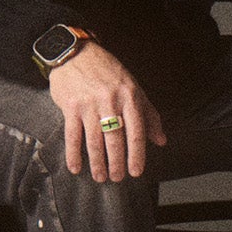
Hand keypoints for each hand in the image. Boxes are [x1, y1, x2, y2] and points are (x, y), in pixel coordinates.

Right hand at [47, 42, 168, 181]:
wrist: (77, 53)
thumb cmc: (108, 71)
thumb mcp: (133, 87)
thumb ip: (148, 114)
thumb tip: (161, 140)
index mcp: (130, 96)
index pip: (136, 131)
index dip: (137, 154)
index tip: (136, 172)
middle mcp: (111, 101)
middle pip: (115, 139)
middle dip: (117, 162)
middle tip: (117, 178)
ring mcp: (90, 104)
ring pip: (95, 140)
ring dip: (98, 162)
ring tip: (100, 177)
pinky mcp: (71, 106)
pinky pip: (73, 135)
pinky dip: (73, 154)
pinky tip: (76, 167)